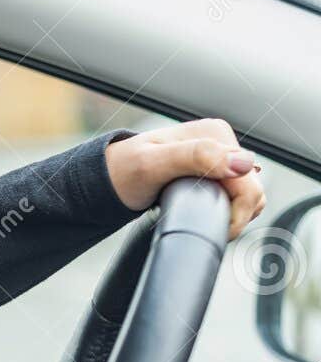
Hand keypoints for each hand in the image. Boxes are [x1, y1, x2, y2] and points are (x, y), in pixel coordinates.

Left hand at [104, 118, 266, 239]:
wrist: (107, 179)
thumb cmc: (123, 171)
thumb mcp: (152, 163)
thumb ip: (197, 157)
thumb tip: (243, 164)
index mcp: (215, 134)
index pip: (249, 181)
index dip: (236, 212)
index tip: (213, 228)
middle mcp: (221, 143)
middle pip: (253, 189)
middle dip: (235, 215)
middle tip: (202, 225)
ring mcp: (219, 159)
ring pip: (249, 195)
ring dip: (233, 214)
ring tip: (202, 219)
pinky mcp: (215, 173)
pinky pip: (238, 196)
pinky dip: (227, 210)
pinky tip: (204, 213)